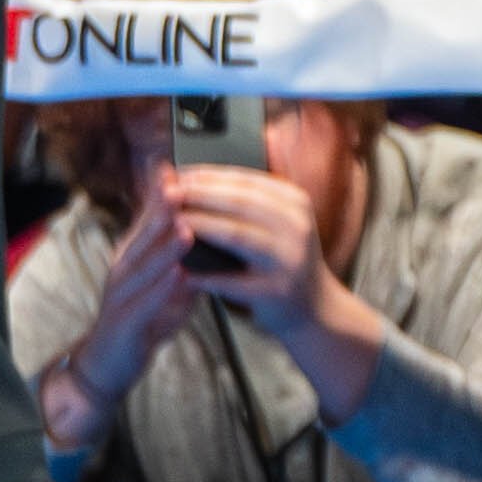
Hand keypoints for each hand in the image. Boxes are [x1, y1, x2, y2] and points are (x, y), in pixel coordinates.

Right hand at [67, 173, 204, 404]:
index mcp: (134, 253)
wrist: (111, 361)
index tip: (182, 167)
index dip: (162, 193)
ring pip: (141, 266)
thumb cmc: (144, 314)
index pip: (149, 218)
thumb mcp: (166, 278)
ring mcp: (120, 294)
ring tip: (186, 228)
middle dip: (161, 212)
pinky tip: (178, 277)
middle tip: (182, 188)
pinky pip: (142, 303)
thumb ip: (187, 252)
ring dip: (163, 247)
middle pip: (142, 235)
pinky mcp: (123, 321)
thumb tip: (213, 224)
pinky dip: (160, 290)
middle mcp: (124, 267)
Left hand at [155, 160, 331, 330]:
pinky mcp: (277, 290)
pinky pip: (232, 280)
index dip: (209, 176)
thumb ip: (249, 201)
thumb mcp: (279, 223)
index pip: (247, 180)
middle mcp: (297, 226)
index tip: (178, 175)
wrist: (314, 307)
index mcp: (296, 202)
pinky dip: (204, 274)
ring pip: (236, 234)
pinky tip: (182, 270)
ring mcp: (289, 258)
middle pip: (240, 202)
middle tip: (167, 193)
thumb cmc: (282, 259)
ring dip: (199, 226)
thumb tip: (196, 178)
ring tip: (169, 222)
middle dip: (199, 195)